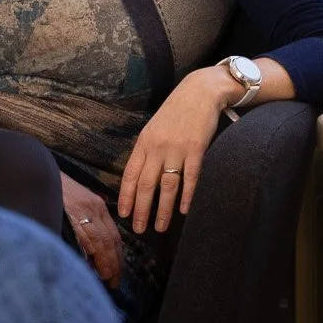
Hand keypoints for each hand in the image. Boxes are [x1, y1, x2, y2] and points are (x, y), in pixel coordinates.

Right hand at [60, 172, 123, 288]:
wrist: (43, 173)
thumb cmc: (57, 189)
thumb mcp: (78, 201)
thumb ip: (86, 219)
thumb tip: (90, 246)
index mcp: (98, 207)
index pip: (113, 235)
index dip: (117, 255)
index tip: (118, 271)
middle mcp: (95, 209)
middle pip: (109, 240)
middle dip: (115, 262)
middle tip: (115, 280)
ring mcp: (83, 211)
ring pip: (100, 240)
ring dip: (105, 261)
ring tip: (107, 277)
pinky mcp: (72, 213)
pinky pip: (84, 235)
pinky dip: (90, 250)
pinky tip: (91, 263)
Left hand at [116, 68, 231, 234]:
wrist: (199, 92)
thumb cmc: (175, 112)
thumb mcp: (153, 129)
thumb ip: (146, 152)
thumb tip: (138, 178)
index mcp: (144, 143)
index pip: (130, 175)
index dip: (126, 197)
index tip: (123, 215)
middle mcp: (157, 147)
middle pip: (146, 185)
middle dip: (141, 210)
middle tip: (139, 229)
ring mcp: (177, 149)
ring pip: (167, 186)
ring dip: (163, 210)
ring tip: (161, 227)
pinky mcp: (196, 149)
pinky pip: (190, 178)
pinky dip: (186, 196)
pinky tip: (184, 211)